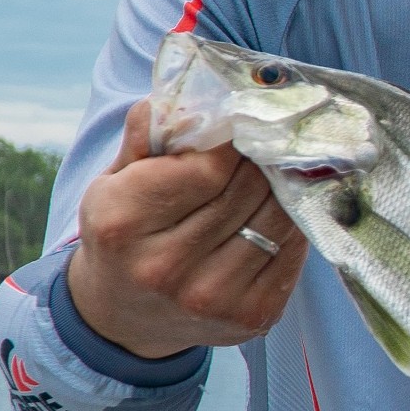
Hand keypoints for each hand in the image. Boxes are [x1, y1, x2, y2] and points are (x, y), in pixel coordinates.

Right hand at [66, 100, 309, 357]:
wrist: (123, 316)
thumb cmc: (124, 232)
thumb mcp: (115, 179)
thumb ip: (150, 132)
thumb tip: (202, 93)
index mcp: (123, 224)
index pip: (210, 166)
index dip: (234, 138)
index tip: (242, 122)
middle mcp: (165, 268)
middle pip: (249, 188)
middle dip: (261, 157)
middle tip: (267, 139)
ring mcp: (212, 298)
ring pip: (279, 216)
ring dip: (284, 186)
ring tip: (277, 168)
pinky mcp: (253, 317)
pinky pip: (294, 248)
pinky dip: (293, 221)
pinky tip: (280, 207)